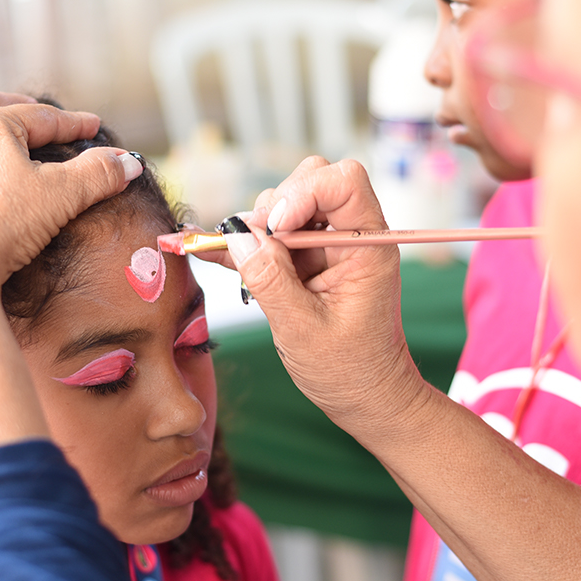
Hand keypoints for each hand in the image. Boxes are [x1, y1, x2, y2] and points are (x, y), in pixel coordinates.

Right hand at [224, 156, 427, 427]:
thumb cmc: (349, 372)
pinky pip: (273, 236)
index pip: (343, 182)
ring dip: (256, 228)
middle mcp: (351, 237)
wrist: (366, 399)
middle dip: (274, 207)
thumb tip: (236, 237)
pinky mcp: (307, 261)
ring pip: (287, 204)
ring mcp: (328, 247)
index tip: (276, 228)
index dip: (304, 192)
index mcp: (368, 246)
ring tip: (239, 263)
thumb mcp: (303, 331)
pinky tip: (212, 251)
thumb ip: (270, 280)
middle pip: (312, 181)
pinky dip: (245, 243)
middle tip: (254, 249)